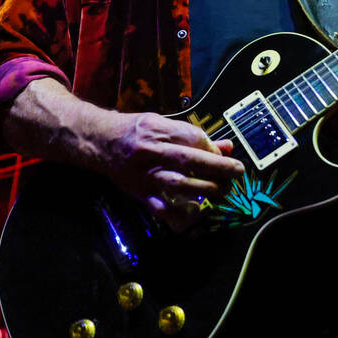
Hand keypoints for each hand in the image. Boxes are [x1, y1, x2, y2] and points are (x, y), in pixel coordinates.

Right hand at [93, 110, 244, 231]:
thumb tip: (226, 147)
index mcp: (159, 130)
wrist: (101, 141)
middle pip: (191, 160)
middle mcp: (153, 151)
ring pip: (179, 184)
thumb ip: (194, 136)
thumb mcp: (163, 124)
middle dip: (219, 168)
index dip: (213, 149)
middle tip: (236, 173)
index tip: (223, 155)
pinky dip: (179, 213)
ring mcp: (145, 174)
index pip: (195, 138)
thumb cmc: (136, 130)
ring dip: (205, 189)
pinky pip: (160, 207)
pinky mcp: (139, 192)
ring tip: (221, 191)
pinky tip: (195, 212)